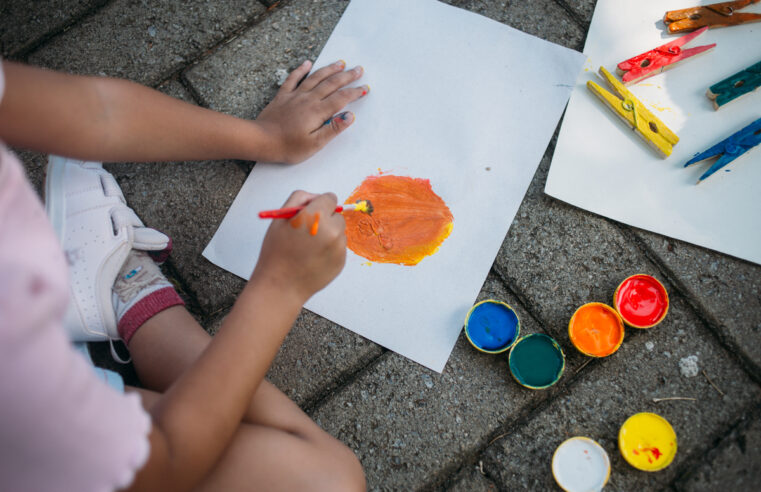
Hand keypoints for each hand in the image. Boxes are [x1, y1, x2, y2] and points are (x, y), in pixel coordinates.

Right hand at [251, 191, 346, 302]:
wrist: (281, 285)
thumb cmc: (277, 252)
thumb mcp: (280, 218)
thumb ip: (299, 199)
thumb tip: (316, 197)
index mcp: (315, 215)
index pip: (330, 198)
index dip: (319, 204)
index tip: (313, 212)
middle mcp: (331, 230)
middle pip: (337, 215)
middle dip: (325, 220)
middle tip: (308, 232)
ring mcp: (339, 247)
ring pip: (339, 232)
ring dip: (329, 235)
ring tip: (309, 248)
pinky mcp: (342, 261)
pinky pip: (339, 248)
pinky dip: (330, 250)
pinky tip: (314, 258)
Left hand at [254, 60, 368, 163]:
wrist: (261, 140)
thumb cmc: (288, 146)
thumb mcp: (315, 143)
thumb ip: (333, 128)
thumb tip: (350, 116)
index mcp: (318, 111)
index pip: (341, 98)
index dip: (355, 92)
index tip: (365, 88)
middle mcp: (308, 99)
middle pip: (331, 84)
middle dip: (347, 76)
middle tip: (359, 69)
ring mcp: (295, 96)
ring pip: (315, 78)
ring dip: (329, 69)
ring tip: (341, 63)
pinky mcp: (283, 96)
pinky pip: (293, 78)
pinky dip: (301, 70)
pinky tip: (308, 63)